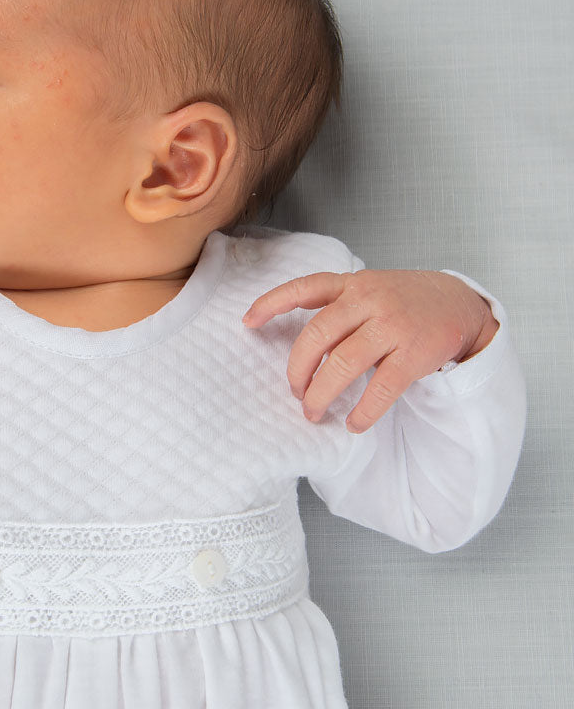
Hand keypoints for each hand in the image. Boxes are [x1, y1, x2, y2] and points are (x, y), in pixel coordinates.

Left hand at [242, 270, 498, 432]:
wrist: (461, 303)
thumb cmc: (402, 302)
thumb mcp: (367, 291)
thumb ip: (335, 309)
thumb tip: (299, 351)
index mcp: (351, 284)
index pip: (304, 288)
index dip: (271, 303)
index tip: (247, 322)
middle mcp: (369, 300)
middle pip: (316, 336)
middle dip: (297, 370)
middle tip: (295, 393)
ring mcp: (393, 325)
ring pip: (343, 364)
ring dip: (321, 394)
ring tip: (314, 412)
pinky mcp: (415, 353)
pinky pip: (381, 389)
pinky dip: (363, 411)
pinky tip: (354, 423)